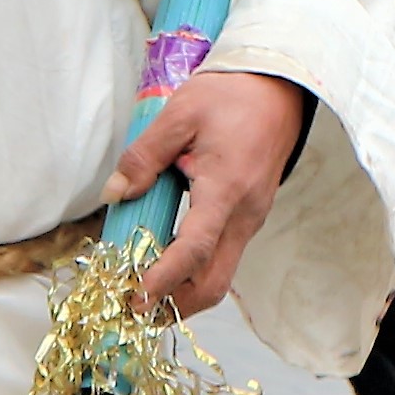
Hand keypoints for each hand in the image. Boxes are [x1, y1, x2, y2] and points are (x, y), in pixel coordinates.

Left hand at [113, 68, 313, 319]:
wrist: (280, 85)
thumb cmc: (232, 95)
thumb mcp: (180, 114)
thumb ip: (144, 157)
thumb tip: (115, 193)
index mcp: (227, 190)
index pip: (195, 250)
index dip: (163, 279)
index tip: (134, 297)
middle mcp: (245, 214)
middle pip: (213, 283)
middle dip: (174, 305)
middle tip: (132, 308)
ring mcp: (251, 218)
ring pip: (220, 274)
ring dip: (183, 292)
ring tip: (143, 291)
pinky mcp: (249, 215)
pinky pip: (224, 256)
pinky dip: (194, 271)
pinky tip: (166, 262)